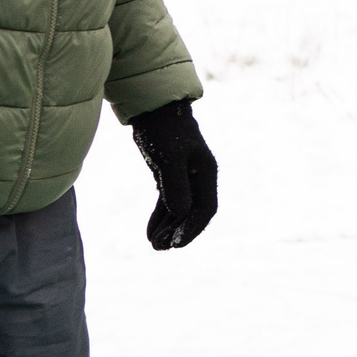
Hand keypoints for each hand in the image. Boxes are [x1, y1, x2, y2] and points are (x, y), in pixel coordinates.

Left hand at [131, 99, 217, 249]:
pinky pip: (168, 202)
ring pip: (179, 210)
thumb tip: (181, 214)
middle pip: (193, 213)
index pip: (205, 209)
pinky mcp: (170, 174)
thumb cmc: (164, 129)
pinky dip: (160, 217)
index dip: (193, 228)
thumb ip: (176, 186)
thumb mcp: (169, 158)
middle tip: (160, 248)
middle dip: (178, 232)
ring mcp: (185, 176)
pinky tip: (151, 232)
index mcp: (206, 172)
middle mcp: (199, 177)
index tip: (177, 244)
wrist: (152, 109)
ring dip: (168, 228)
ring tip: (154, 245)